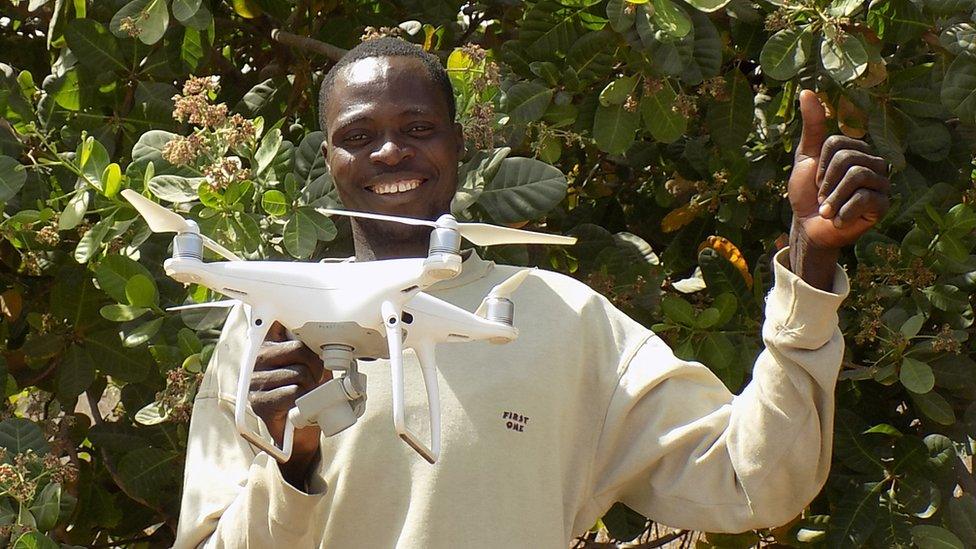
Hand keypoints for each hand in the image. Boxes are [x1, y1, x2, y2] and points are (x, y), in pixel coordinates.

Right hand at [251, 322, 330, 477]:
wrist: (302, 431)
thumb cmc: (309, 392)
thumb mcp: (315, 363)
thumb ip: (313, 344)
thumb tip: (329, 330)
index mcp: (269, 344)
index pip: (277, 319)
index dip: (296, 323)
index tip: (304, 326)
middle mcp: (257, 360)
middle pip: (297, 348)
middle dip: (314, 364)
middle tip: (313, 376)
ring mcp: (256, 381)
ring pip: (298, 373)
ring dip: (310, 385)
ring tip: (306, 392)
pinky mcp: (259, 403)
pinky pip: (293, 393)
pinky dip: (303, 400)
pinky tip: (299, 405)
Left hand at [789, 89, 890, 249]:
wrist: (808, 226)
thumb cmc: (807, 191)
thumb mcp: (806, 156)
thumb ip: (812, 126)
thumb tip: (807, 91)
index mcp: (857, 149)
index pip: (837, 145)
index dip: (819, 166)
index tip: (815, 181)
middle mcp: (874, 163)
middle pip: (847, 159)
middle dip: (825, 182)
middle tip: (822, 198)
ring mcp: (881, 184)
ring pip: (856, 176)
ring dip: (833, 198)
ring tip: (828, 210)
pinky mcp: (883, 205)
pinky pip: (864, 198)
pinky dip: (843, 212)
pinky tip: (839, 220)